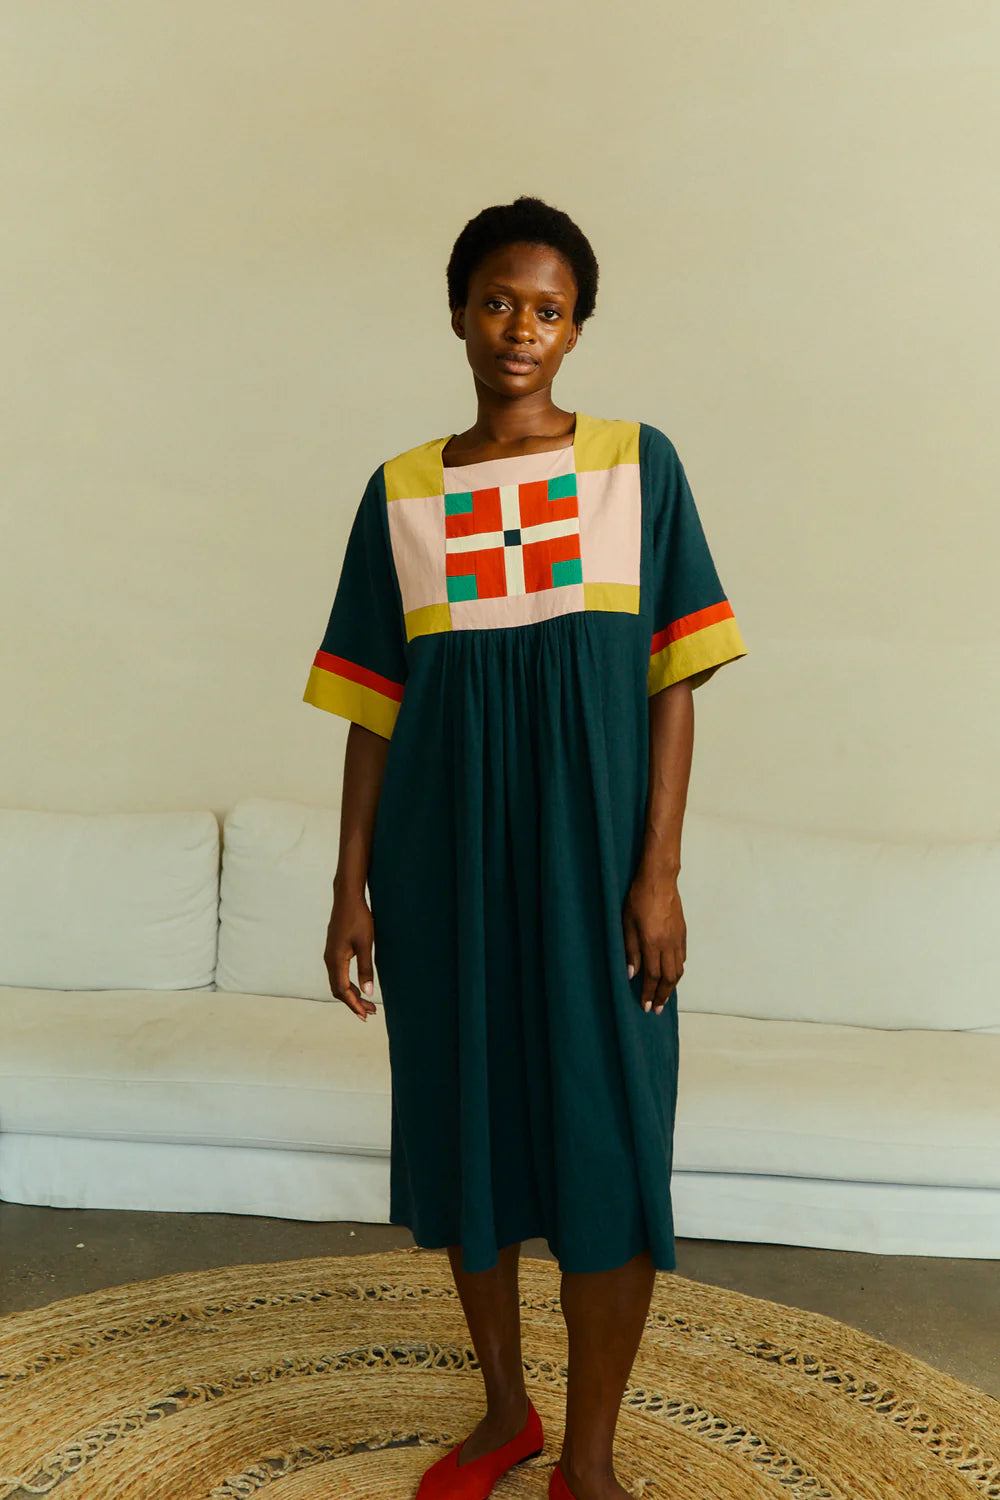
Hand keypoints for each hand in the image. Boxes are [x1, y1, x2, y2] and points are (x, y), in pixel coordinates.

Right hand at [324, 884, 377, 1020]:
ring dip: (352, 994)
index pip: (343, 990)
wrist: (347, 898)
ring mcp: (330, 955)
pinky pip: (338, 974)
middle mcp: (329, 960)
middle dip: (353, 1003)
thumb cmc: (359, 919)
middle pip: (338, 990)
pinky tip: (359, 985)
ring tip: (367, 1003)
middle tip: (370, 1013)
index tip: (366, 1015)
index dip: (354, 1005)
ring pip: (338, 982)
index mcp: (336, 960)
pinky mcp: (334, 950)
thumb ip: (365, 968)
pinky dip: (348, 984)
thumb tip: (368, 992)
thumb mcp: (366, 944)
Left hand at [622, 866, 685, 1014]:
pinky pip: (682, 957)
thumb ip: (630, 950)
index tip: (646, 1006)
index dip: (649, 993)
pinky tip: (672, 974)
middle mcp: (668, 944)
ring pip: (678, 969)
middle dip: (662, 996)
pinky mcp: (682, 932)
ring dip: (671, 986)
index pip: (652, 976)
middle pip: (669, 978)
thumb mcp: (627, 924)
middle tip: (657, 1009)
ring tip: (664, 996)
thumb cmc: (638, 898)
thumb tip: (631, 974)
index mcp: (653, 943)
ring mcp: (678, 938)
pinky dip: (678, 970)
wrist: (659, 879)